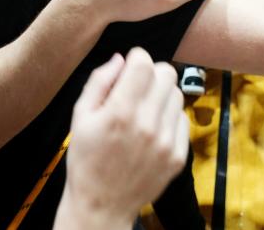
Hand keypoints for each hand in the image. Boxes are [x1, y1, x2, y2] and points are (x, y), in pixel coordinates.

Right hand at [58, 49, 187, 228]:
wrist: (102, 205)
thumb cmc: (86, 160)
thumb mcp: (80, 117)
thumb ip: (99, 82)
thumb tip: (120, 58)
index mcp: (120, 112)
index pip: (144, 63)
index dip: (136, 59)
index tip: (129, 67)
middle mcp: (148, 125)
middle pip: (167, 73)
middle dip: (151, 73)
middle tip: (137, 87)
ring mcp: (167, 142)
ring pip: (177, 94)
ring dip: (161, 95)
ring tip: (144, 110)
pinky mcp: (178, 156)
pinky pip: (183, 119)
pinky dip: (169, 117)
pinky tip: (153, 128)